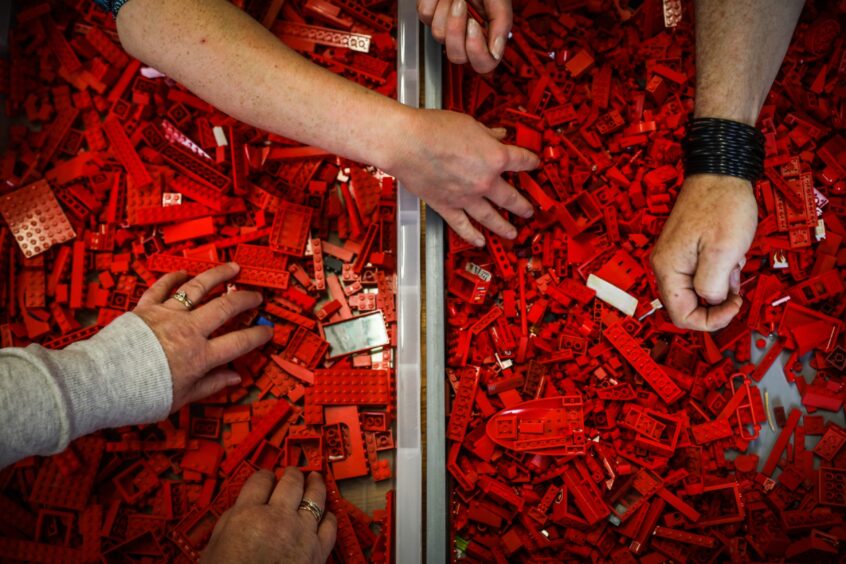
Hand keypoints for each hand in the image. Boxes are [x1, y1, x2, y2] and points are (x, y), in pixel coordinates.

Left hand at [133, 262, 272, 410]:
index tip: (268, 330)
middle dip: (245, 299)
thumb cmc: (141, 396)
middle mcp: (189, 331)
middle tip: (256, 296)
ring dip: (218, 276)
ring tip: (233, 268)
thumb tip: (235, 378)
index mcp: (201, 357)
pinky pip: (163, 287)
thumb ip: (210, 385)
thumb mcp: (181, 398)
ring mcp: (168, 315)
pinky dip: (174, 278)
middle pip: (225, 307)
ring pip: (199, 288)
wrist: (102, 384)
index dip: (258, 335)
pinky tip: (184, 273)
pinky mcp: (146, 308)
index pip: (239, 342)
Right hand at [202, 468, 336, 563]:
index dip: (264, 476)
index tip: (266, 477)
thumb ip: (227, 526)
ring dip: (315, 485)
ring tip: (315, 479)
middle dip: (292, 474)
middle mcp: (277, 518)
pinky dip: (329, 516)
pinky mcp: (318, 552)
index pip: (259, 480)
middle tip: (293, 472)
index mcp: (246, 515)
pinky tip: (328, 514)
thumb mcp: (212, 551)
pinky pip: (330, 526)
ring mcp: (301, 533)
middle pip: (290, 482)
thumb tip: (239, 511)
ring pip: (315, 496)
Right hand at [389, 108, 538, 245]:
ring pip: (491, 217)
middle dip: (523, 205)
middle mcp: (485, 181)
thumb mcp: (470, 124)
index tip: (535, 165)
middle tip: (529, 211)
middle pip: (511, 197)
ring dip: (504, 226)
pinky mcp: (447, 206)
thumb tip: (497, 135)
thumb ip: (487, 134)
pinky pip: (463, 225)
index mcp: (495, 158)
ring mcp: (467, 197)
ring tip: (512, 233)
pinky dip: (472, 235)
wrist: (406, 143)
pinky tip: (480, 241)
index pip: (522, 161)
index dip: (532, 162)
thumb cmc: (434, 128)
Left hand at [419, 0, 510, 73]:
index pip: (484, 64)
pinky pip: (426, 16)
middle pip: (456, 57)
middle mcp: (465, 34)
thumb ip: (501, 22)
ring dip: (447, 10)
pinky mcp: (430, 13)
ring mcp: (446, 25)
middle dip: (456, 30)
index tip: (474, 26)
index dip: (477, 52)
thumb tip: (496, 51)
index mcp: (486, 34)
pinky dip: (434, 0)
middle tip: (462, 4)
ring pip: (438, 36)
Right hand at [650, 175, 757, 331]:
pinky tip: (729, 259)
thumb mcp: (724, 251)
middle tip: (737, 289)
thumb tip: (710, 301)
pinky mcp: (682, 250)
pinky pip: (696, 275)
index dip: (710, 320)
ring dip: (717, 288)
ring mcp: (672, 257)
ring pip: (693, 291)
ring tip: (734, 266)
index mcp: (668, 268)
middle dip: (715, 303)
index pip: (681, 315)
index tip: (734, 306)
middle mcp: (664, 265)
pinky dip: (716, 274)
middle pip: (685, 305)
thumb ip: (713, 285)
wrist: (720, 173)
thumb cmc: (722, 205)